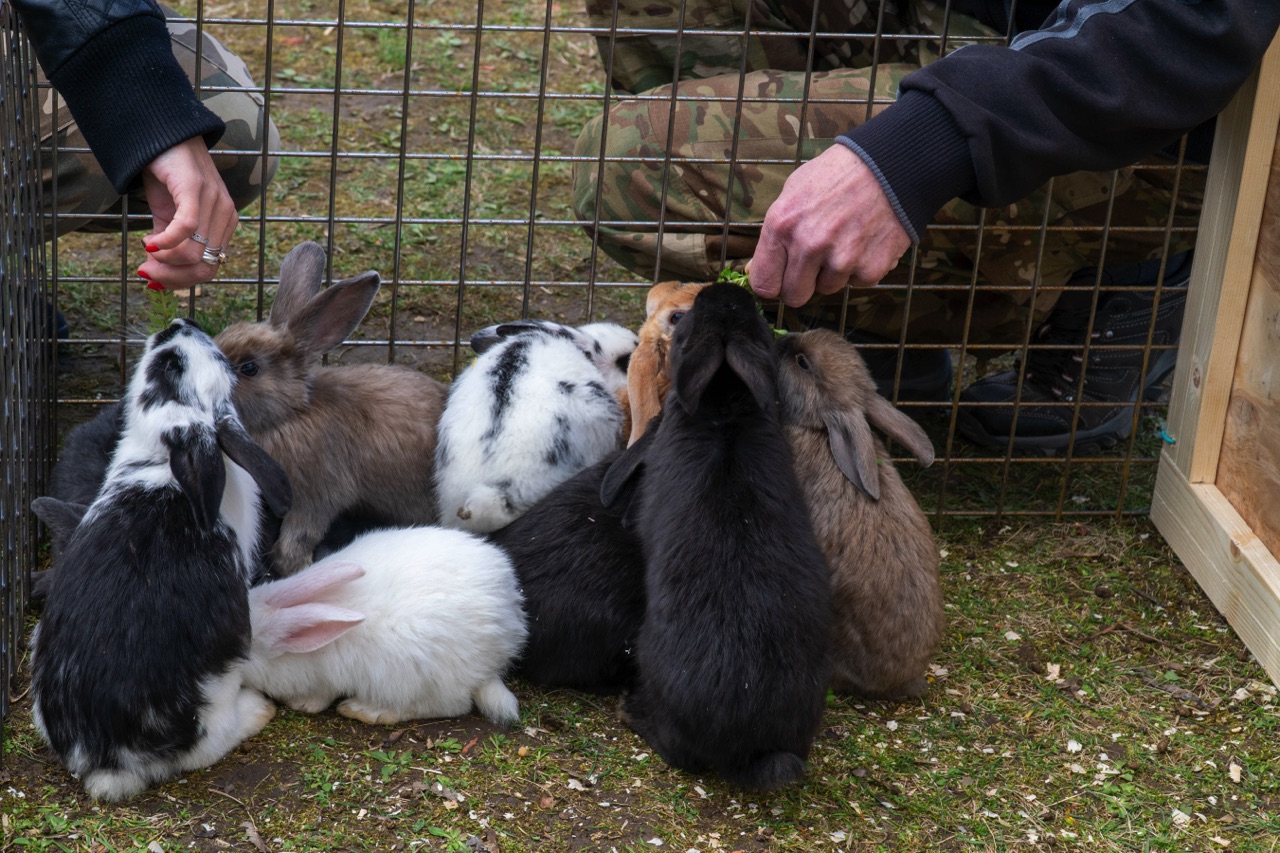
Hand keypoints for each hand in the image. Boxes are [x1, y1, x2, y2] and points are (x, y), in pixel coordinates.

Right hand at [136, 137, 237, 289]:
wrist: (163, 136)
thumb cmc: (167, 177)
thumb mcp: (168, 217)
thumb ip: (169, 244)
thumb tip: (154, 274)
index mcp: (224, 226)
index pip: (209, 270)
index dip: (181, 282)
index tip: (153, 279)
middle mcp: (226, 216)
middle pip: (204, 268)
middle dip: (172, 277)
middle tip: (146, 271)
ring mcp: (215, 202)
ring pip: (195, 253)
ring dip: (164, 260)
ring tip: (146, 251)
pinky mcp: (197, 189)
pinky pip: (185, 228)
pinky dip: (165, 243)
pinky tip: (148, 242)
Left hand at [749, 144, 910, 307]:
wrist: (889, 164)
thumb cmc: (837, 175)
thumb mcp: (793, 192)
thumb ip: (774, 234)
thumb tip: (756, 268)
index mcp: (783, 225)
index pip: (764, 284)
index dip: (773, 283)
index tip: (781, 278)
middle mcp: (810, 245)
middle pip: (795, 296)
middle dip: (802, 283)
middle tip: (815, 261)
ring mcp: (842, 259)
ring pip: (828, 289)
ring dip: (834, 272)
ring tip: (845, 238)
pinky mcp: (871, 268)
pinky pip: (857, 283)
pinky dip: (860, 268)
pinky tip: (865, 240)